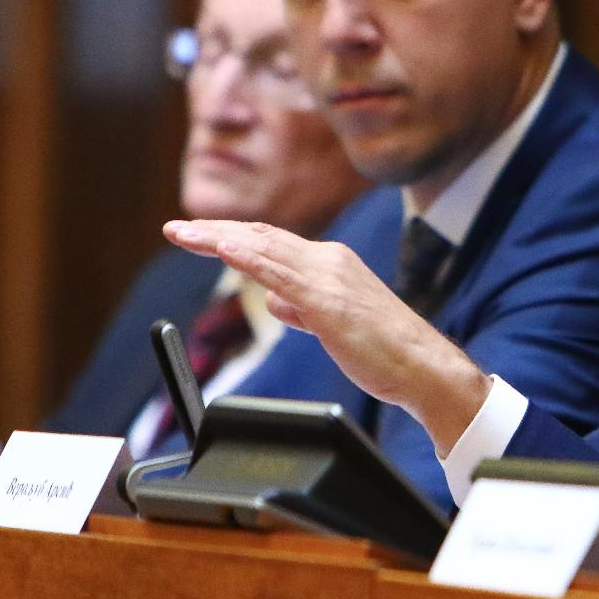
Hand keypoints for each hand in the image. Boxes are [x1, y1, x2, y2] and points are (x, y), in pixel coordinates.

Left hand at [163, 218, 491, 454]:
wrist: (424, 369)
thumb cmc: (387, 352)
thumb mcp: (335, 324)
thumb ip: (302, 308)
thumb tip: (273, 300)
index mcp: (331, 264)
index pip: (271, 242)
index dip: (230, 236)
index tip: (198, 236)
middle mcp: (330, 261)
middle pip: (261, 235)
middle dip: (213, 230)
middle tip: (174, 228)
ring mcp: (329, 278)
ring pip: (264, 246)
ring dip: (218, 237)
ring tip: (184, 234)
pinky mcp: (329, 302)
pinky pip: (280, 273)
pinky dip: (248, 257)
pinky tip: (223, 249)